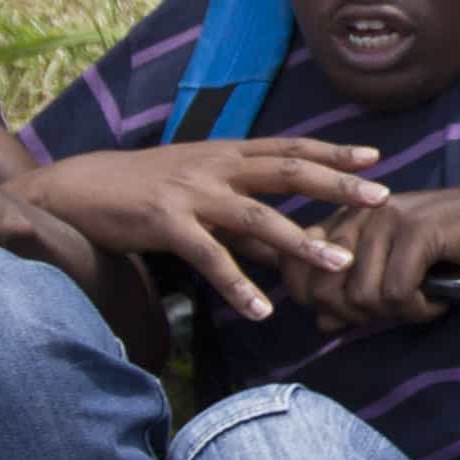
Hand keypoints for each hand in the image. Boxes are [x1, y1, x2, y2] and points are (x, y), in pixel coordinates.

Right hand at [12, 139, 388, 322]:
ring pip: (256, 215)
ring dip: (300, 240)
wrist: (80, 189)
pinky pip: (210, 257)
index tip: (374, 158)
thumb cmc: (142, 191)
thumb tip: (280, 246)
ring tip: (337, 263)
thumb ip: (238, 217)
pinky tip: (261, 310)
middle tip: (379, 196)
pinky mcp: (166, 222)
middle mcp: (215, 166)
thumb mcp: (197, 192)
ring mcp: (192, 193)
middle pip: (286, 171)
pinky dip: (238, 285)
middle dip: (335, 183)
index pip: (288, 148)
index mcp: (225, 153)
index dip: (331, 153)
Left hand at [298, 180, 459, 330]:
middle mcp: (357, 213)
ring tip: (422, 301)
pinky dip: (420, 309)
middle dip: (358, 316)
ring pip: (362, 297)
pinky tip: (438, 300)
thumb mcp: (394, 270)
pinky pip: (397, 294)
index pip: (297, 271)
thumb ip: (355, 292)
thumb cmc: (450, 247)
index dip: (318, 304)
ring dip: (396, 314)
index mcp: (344, 218)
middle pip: (325, 290)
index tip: (355, 313)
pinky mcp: (415, 230)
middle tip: (395, 311)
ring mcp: (385, 218)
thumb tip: (322, 323)